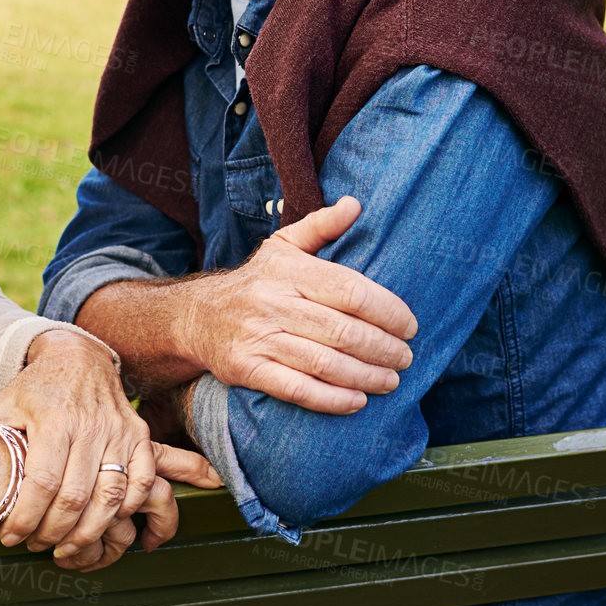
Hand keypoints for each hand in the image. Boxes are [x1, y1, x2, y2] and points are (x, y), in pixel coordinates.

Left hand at [0, 331, 216, 562]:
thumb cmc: (35, 388)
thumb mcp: (2, 404)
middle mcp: (89, 424)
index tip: (10, 537)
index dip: (26, 518)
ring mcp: (118, 430)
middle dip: (53, 533)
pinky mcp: (138, 435)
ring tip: (67, 547)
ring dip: (90, 532)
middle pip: (75, 497)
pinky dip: (126, 509)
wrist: (78, 357)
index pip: (42, 482)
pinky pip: (141, 481)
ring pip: (111, 496)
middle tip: (37, 546)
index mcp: (52, 417)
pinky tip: (106, 525)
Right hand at [178, 197, 418, 413]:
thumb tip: (355, 204)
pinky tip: (356, 402)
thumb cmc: (255, 281)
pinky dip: (331, 399)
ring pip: (324, 362)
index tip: (410, 325)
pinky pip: (296, 389)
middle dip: (383, 348)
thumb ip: (321, 226)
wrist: (196, 316)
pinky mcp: (247, 368)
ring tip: (391, 380)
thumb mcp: (282, 245)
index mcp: (288, 270)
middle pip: (342, 330)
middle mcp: (272, 302)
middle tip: (405, 357)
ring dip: (366, 376)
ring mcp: (258, 337)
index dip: (387, 310)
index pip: (349, 290)